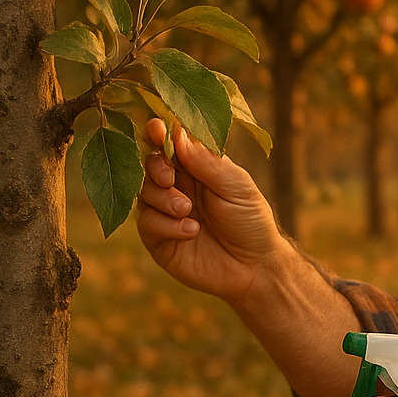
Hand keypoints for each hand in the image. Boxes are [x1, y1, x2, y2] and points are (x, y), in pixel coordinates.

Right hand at [136, 118, 286, 304]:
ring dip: (164, 199)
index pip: (170, 143)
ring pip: (144, 193)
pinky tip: (191, 231)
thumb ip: (207, 162)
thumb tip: (177, 134)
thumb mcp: (236, 186)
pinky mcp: (159, 239)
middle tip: (170, 178)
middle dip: (155, 167)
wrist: (254, 267)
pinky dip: (166, 225)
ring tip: (187, 210)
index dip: (159, 133)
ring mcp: (165, 212)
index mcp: (196, 166)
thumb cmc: (250, 221)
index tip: (156, 129)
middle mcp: (176, 186)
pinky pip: (147, 224)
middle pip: (149, 164)